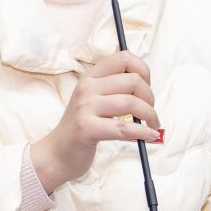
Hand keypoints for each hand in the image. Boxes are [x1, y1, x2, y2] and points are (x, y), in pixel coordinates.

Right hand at [30, 51, 159, 192]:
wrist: (58, 152)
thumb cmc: (83, 125)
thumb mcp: (92, 97)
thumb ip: (111, 82)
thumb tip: (133, 62)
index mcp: (90, 76)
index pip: (123, 58)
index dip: (143, 70)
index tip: (147, 87)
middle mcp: (87, 87)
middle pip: (133, 81)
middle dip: (150, 97)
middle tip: (150, 112)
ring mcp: (86, 107)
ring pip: (131, 103)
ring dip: (150, 115)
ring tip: (152, 125)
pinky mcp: (87, 128)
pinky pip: (124, 128)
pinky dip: (143, 132)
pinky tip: (151, 136)